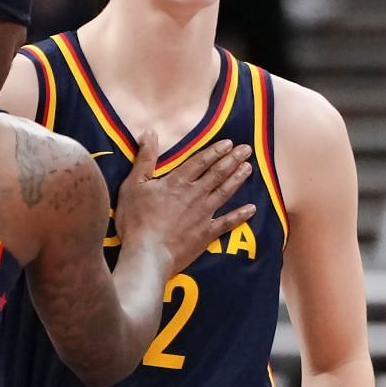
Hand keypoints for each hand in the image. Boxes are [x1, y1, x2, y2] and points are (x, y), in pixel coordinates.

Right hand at [112, 136, 254, 275]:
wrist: (148, 254)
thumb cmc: (136, 220)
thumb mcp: (133, 185)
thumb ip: (145, 159)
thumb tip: (150, 133)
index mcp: (178, 182)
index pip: (200, 161)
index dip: (215, 151)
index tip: (229, 143)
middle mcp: (195, 194)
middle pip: (217, 173)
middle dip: (232, 159)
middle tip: (247, 149)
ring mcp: (203, 214)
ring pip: (225, 192)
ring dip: (238, 179)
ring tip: (249, 168)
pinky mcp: (206, 234)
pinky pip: (227, 223)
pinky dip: (240, 215)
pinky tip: (252, 208)